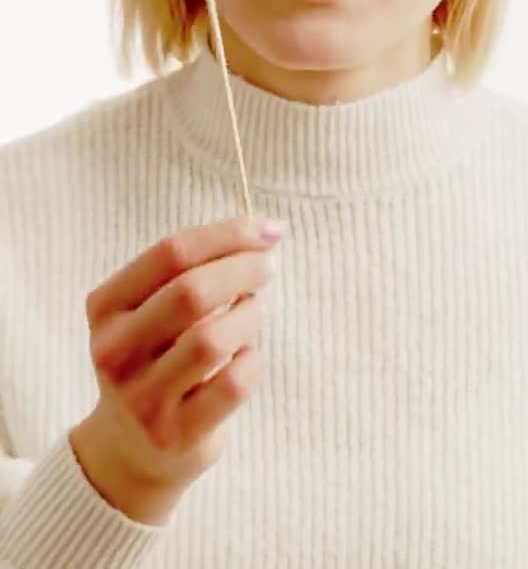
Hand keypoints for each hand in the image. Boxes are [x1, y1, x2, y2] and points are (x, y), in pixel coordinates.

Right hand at [69, 215, 286, 522]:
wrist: (133, 450)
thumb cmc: (158, 358)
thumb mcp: (153, 310)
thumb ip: (196, 269)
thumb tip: (267, 233)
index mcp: (106, 307)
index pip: (171, 253)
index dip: (227, 234)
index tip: (268, 229)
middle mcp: (115, 352)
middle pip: (191, 292)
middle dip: (243, 269)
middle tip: (269, 265)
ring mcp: (142, 399)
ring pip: (213, 339)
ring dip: (249, 316)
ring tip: (253, 313)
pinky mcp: (176, 436)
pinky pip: (233, 384)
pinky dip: (253, 360)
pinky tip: (247, 356)